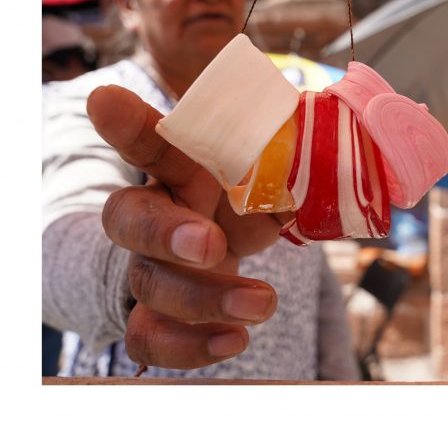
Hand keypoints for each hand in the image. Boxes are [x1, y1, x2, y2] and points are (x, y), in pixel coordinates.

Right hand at [87, 84, 290, 368]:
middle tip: (211, 244)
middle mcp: (157, 209)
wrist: (235, 228)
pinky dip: (187, 347)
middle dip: (165, 233)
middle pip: (128, 218)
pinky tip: (235, 341)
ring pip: (147, 285)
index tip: (106, 100)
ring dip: (201, 300)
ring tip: (263, 303)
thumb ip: (291, 140)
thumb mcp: (274, 158)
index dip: (127, 123)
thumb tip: (339, 126)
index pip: (148, 139)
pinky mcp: (163, 310)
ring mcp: (154, 263)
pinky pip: (149, 338)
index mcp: (180, 164)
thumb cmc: (252, 181)